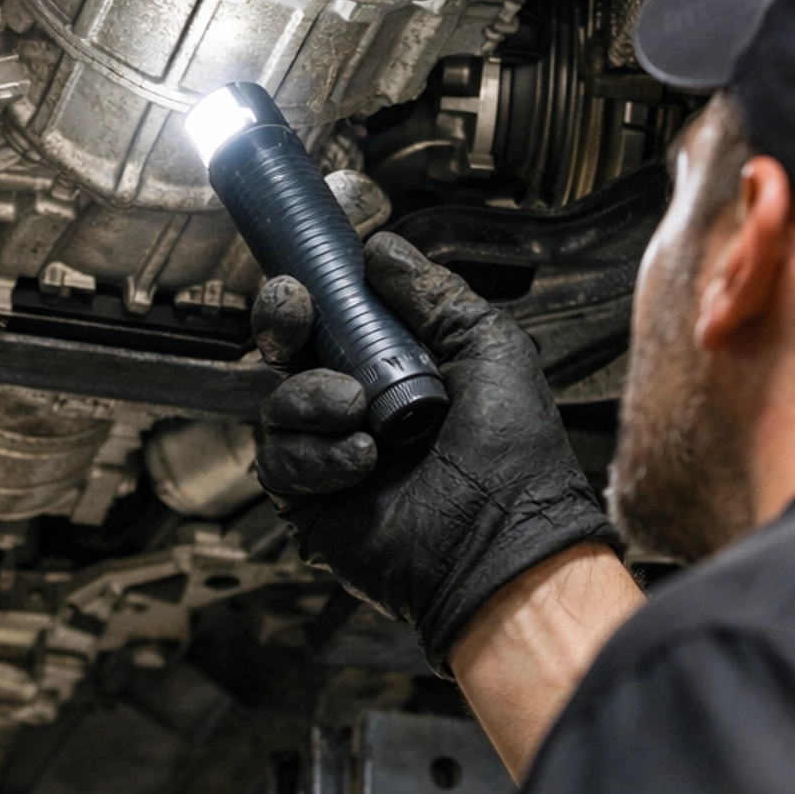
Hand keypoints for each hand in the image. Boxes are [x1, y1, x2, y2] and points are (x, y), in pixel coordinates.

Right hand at [251, 235, 622, 673]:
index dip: (318, 295)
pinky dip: (317, 454)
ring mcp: (333, 457)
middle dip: (284, 323)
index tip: (312, 276)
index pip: (338, 321)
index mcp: (402, 372)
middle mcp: (361, 410)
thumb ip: (434, 294)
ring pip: (279, 402)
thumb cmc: (515, 458)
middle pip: (290, 353)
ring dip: (312, 396)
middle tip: (296, 312)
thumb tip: (382, 249)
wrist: (504, 544)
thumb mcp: (489, 348)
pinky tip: (361, 462)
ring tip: (360, 412)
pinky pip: (280, 460)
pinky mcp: (311, 504)